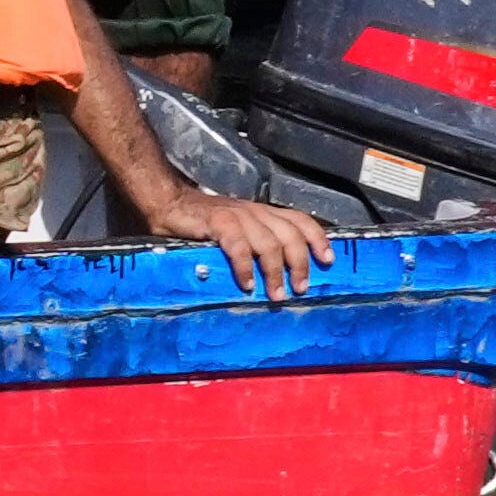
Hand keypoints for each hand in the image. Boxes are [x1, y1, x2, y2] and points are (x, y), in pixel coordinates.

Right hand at [157, 187, 331, 300]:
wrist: (167, 202)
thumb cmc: (199, 222)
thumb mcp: (235, 230)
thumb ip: (252, 245)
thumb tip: (271, 277)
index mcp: (262, 213)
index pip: (299, 220)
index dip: (317, 239)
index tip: (328, 260)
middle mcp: (255, 211)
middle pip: (290, 236)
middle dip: (299, 264)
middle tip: (299, 288)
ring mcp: (238, 215)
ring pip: (269, 243)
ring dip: (275, 271)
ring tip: (275, 293)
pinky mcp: (218, 222)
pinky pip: (238, 246)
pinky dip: (244, 267)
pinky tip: (246, 284)